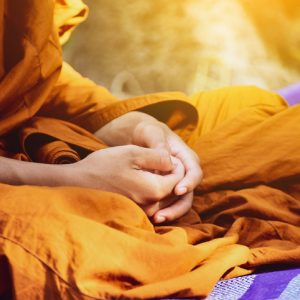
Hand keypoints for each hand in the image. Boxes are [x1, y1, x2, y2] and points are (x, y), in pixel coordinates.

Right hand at [67, 145, 184, 210]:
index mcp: (154, 190)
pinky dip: (151, 189)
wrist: (76, 185)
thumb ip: (158, 157)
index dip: (175, 164)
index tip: (163, 155)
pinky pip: (151, 201)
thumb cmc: (103, 167)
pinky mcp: (134, 212)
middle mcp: (151, 205)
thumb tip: (173, 162)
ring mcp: (142, 212)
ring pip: (163, 195)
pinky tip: (137, 179)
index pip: (179, 178)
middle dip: (170, 173)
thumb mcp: (132, 153)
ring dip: (160, 181)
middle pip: (173, 188)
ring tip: (145, 168)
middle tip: (156, 160)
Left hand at [132, 120, 202, 222]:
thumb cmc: (148, 132)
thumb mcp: (151, 132)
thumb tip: (165, 157)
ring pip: (179, 201)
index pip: (194, 172)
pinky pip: (168, 202)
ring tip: (156, 220)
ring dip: (170, 212)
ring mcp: (176, 182)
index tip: (177, 190)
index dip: (189, 182)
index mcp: (187, 157)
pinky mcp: (166, 189)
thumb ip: (158, 142)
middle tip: (163, 215)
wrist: (140, 138)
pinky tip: (150, 217)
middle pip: (189, 193)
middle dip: (178, 206)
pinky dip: (162, 210)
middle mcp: (185, 172)